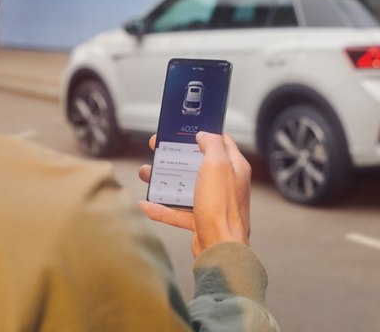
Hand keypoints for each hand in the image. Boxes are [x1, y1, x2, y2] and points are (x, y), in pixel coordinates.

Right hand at [138, 132, 251, 257]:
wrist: (221, 249)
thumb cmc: (222, 207)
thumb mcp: (218, 165)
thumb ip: (212, 144)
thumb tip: (205, 134)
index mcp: (233, 166)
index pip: (220, 141)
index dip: (202, 132)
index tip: (183, 130)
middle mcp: (225, 183)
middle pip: (197, 163)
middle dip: (175, 156)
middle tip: (157, 149)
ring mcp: (212, 202)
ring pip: (184, 186)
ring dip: (164, 180)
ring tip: (146, 174)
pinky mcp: (200, 219)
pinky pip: (177, 211)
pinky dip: (161, 208)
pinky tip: (146, 205)